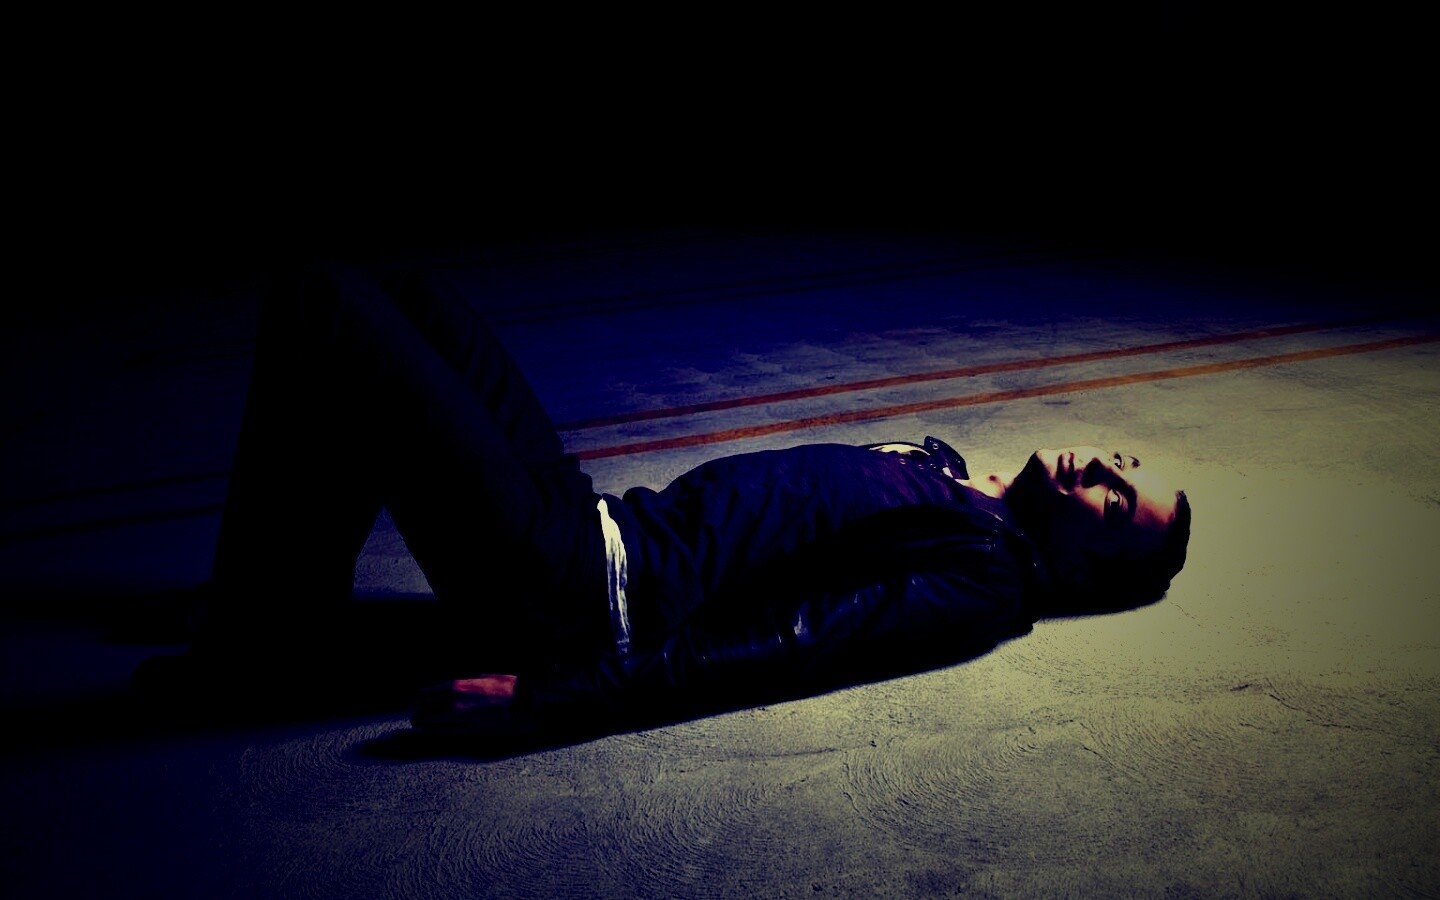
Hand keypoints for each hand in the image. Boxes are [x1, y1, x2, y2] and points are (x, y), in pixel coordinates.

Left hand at [411, 674, 533, 736]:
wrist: (525, 702)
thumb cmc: (507, 687)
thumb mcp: (483, 677)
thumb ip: (465, 683)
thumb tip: (454, 687)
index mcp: (456, 685)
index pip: (423, 695)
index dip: (418, 701)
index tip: (418, 704)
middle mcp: (453, 702)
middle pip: (421, 711)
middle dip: (418, 715)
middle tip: (418, 718)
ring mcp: (460, 719)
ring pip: (429, 725)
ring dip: (425, 726)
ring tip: (425, 726)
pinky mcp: (468, 732)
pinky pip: (443, 734)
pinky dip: (436, 732)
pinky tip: (436, 732)